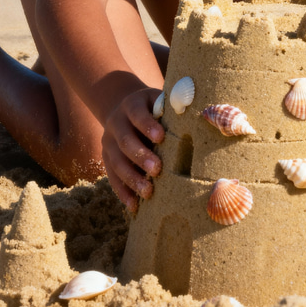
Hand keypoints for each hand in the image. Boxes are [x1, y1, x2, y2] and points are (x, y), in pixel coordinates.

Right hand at [101, 87, 164, 212]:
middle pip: (125, 140)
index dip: (147, 125)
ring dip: (132, 178)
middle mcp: (116, 122)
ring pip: (116, 161)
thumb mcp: (159, 102)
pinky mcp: (106, 158)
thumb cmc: (152, 108)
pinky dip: (122, 191)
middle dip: (140, 156)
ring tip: (148, 192)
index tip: (161, 137)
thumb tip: (200, 121)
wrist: (123, 108)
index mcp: (131, 105)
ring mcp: (108, 141)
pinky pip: (112, 176)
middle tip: (157, 169)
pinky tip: (134, 205)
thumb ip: (172, 110)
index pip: (137, 114)